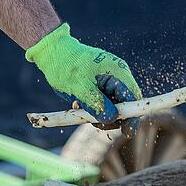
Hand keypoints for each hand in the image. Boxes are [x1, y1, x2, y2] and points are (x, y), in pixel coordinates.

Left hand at [26, 23, 142, 132]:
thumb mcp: (80, 86)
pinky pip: (101, 105)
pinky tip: (78, 104)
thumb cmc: (66, 65)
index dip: (133, 116)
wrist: (52, 53)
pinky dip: (92, 110)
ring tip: (80, 108)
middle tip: (92, 120)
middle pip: (125, 105)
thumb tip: (112, 118)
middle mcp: (117, 77)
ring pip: (112, 108)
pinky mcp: (99, 89)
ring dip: (98, 115)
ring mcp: (108, 83)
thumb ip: (97, 103)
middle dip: (111, 117)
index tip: (127, 132)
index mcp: (118, 72)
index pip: (133, 97)